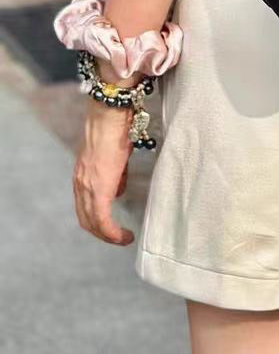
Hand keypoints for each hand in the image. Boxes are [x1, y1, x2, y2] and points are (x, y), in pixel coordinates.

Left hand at [73, 98, 134, 244]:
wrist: (110, 115)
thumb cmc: (115, 128)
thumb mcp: (114, 156)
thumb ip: (114, 175)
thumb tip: (117, 191)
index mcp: (82, 176)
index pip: (84, 207)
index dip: (96, 222)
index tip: (111, 228)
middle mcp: (80, 185)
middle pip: (86, 220)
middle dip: (101, 233)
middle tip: (117, 238)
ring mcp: (87, 187)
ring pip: (92, 222)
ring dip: (107, 235)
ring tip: (122, 238)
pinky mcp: (99, 188)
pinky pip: (103, 219)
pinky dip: (112, 232)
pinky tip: (123, 236)